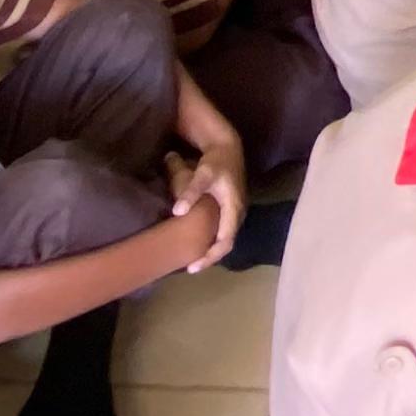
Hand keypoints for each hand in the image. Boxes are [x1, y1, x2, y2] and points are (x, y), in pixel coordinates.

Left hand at [166, 151, 244, 271]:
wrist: (229, 147)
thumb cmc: (216, 162)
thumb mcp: (203, 174)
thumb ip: (191, 192)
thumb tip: (177, 212)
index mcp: (233, 209)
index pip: (225, 241)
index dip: (209, 256)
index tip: (193, 267)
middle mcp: (238, 214)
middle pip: (226, 244)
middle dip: (209, 257)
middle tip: (190, 268)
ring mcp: (236, 212)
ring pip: (225, 238)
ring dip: (211, 250)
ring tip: (193, 258)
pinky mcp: (231, 209)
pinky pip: (223, 231)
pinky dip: (212, 240)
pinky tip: (198, 241)